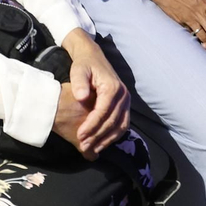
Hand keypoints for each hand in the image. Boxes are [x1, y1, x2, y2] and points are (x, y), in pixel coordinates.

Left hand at [60, 30, 129, 155]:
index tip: (80, 136)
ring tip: (93, 148)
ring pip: (121, 125)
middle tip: (84, 146)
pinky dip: (114, 135)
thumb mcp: (78, 70)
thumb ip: (79, 83)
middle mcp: (123, 94)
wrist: (93, 56)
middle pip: (112, 121)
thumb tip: (82, 97)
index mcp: (112, 87)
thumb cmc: (84, 64)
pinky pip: (123, 123)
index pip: (103, 112)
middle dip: (98, 136)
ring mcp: (127, 100)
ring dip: (107, 139)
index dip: (92, 126)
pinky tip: (102, 142)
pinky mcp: (125, 104)